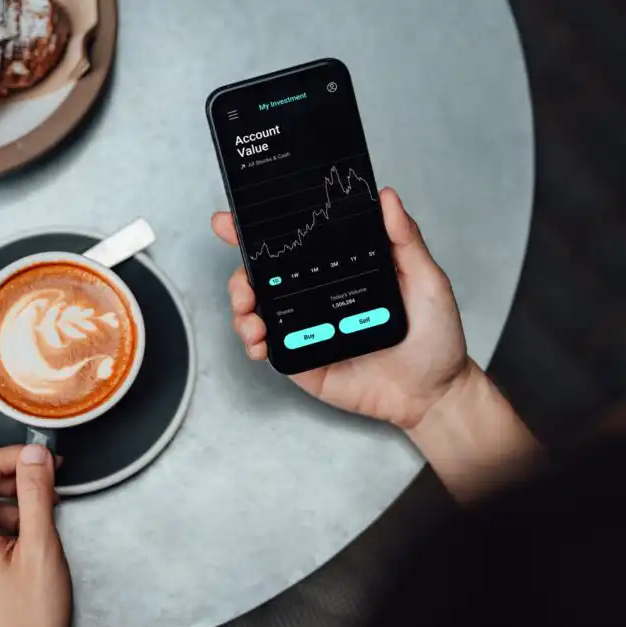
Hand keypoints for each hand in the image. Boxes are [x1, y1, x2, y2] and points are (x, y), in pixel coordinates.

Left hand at [0, 445, 70, 626]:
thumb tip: (34, 455)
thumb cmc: (25, 625)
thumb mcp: (40, 549)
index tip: (46, 459)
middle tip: (51, 487)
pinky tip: (27, 549)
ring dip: (12, 507)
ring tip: (42, 530)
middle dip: (16, 480)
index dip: (18, 456)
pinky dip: (3, 529)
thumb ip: (36, 494)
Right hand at [212, 188, 470, 429]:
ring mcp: (305, 329)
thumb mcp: (426, 280)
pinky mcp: (302, 360)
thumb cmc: (434, 337)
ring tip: (250, 316)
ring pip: (256, 312)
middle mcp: (315, 296)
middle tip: (243, 284)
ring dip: (241, 309)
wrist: (433, 392)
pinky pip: (267, 348)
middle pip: (261, 278)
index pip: (293, 246)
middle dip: (238, 276)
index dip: (257, 233)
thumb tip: (387, 198)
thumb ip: (405, 240)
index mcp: (338, 270)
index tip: (229, 221)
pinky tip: (258, 341)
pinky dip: (252, 342)